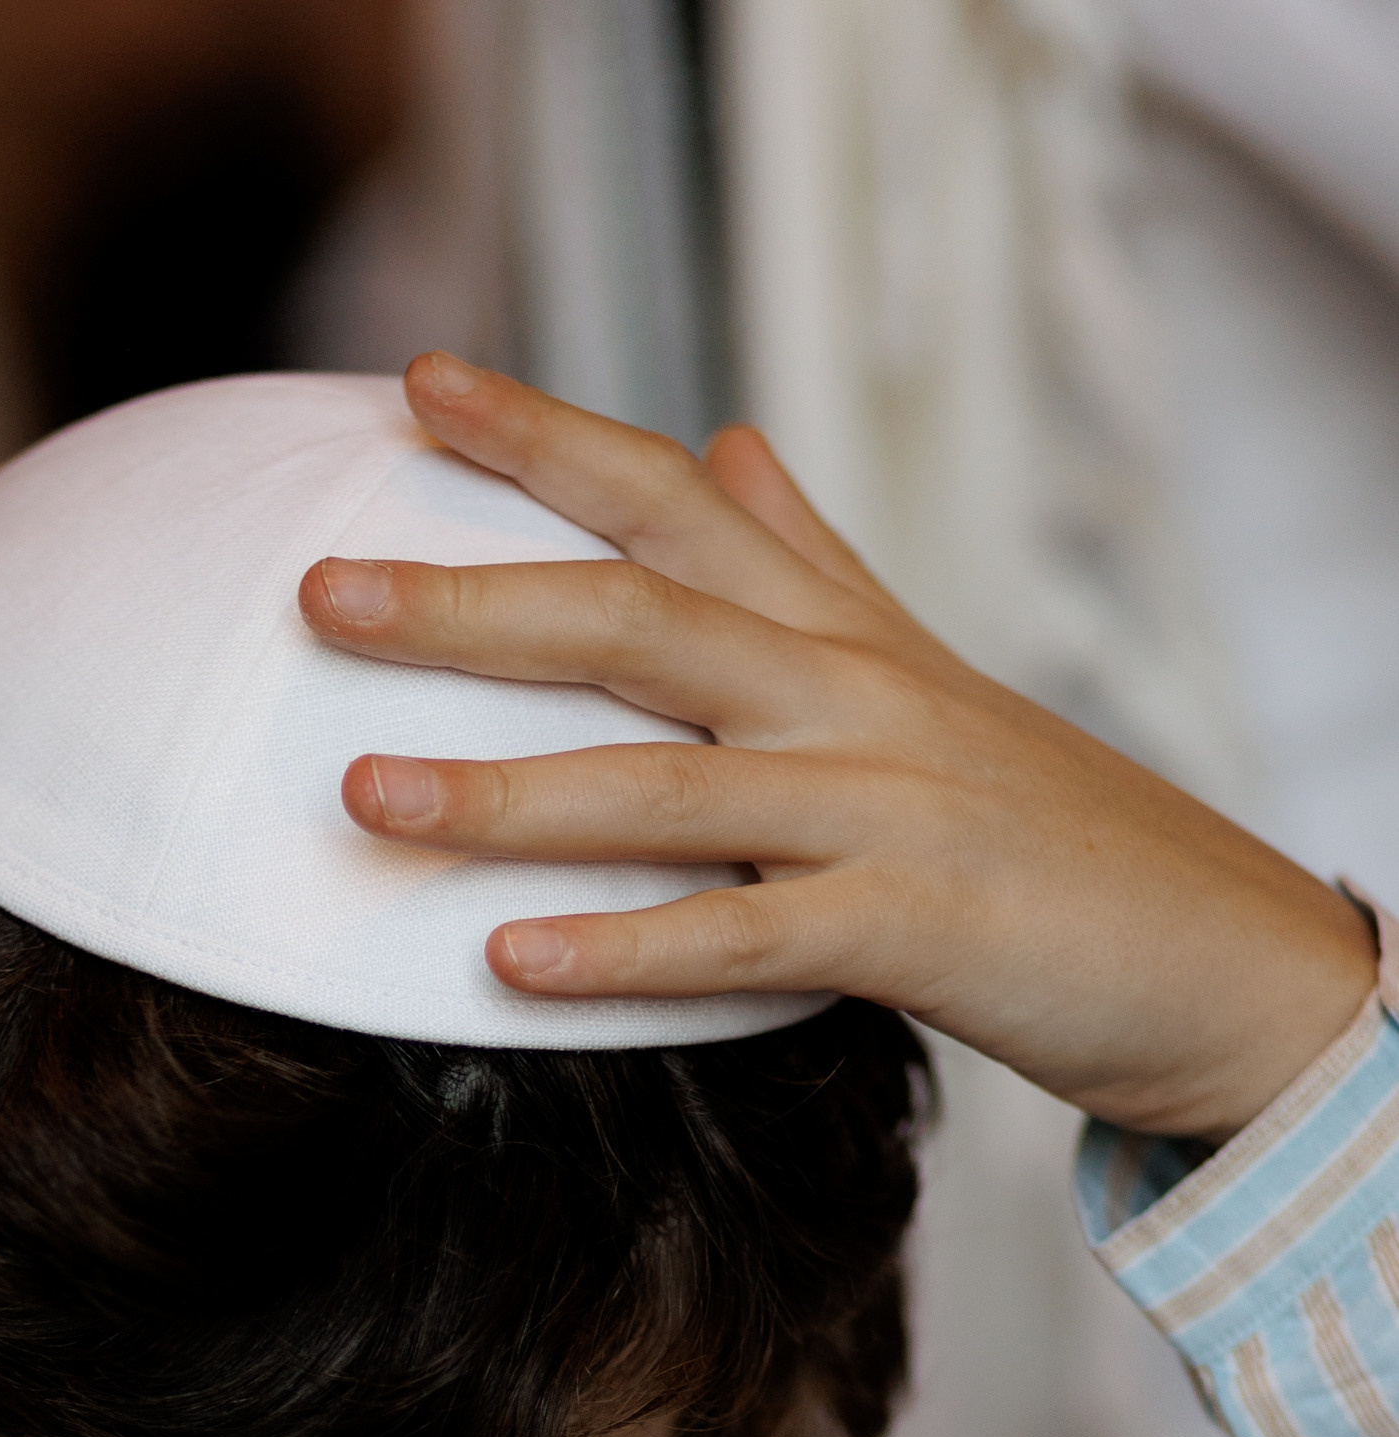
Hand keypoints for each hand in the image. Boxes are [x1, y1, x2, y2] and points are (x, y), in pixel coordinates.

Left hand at [299, 355, 1378, 1147]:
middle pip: (636, 620)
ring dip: (505, 792)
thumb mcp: (918, 674)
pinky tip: (510, 962)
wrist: (1203, 946)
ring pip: (666, 782)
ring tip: (363, 797)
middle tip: (320, 595)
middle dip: (468, 606)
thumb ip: (810, 562)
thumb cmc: (1042, 825)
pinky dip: (624, 947)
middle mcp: (847, 694)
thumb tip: (724, 449)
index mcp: (834, 629)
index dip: (543, 439)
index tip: (415, 386)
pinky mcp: (911, 928)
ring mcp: (880, 807)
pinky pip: (743, 938)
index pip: (669, 501)